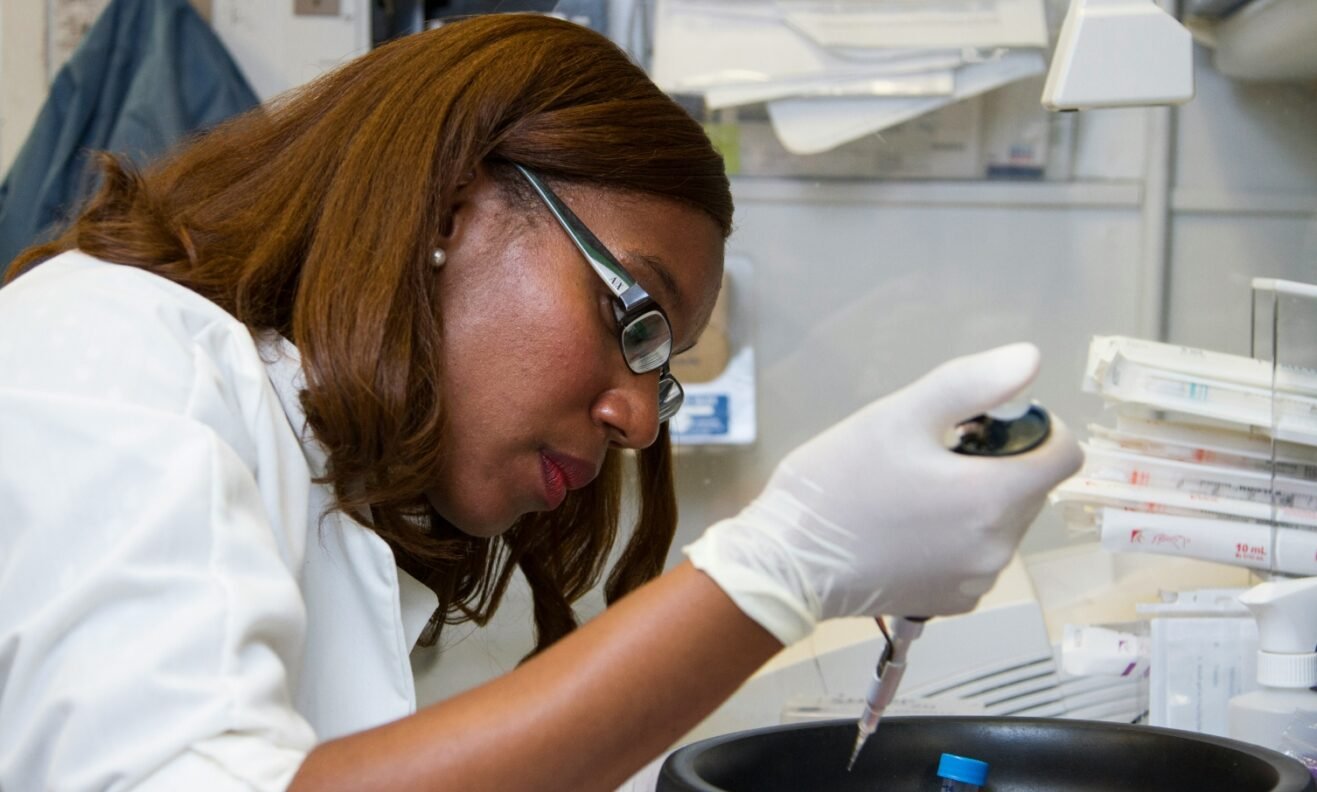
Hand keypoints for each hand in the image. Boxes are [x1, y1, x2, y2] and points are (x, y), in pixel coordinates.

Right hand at [684, 343, 1083, 645]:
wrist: (785, 564)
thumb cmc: (836, 482)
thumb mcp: (898, 416)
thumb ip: (970, 384)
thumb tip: (1031, 359)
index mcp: (993, 498)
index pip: (1064, 454)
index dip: (1035, 427)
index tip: (984, 423)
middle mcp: (998, 548)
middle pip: (1032, 488)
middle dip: (997, 463)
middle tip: (932, 454)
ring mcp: (977, 580)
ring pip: (1005, 522)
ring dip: (979, 500)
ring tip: (914, 492)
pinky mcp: (954, 602)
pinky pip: (979, 556)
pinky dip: (959, 537)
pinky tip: (909, 529)